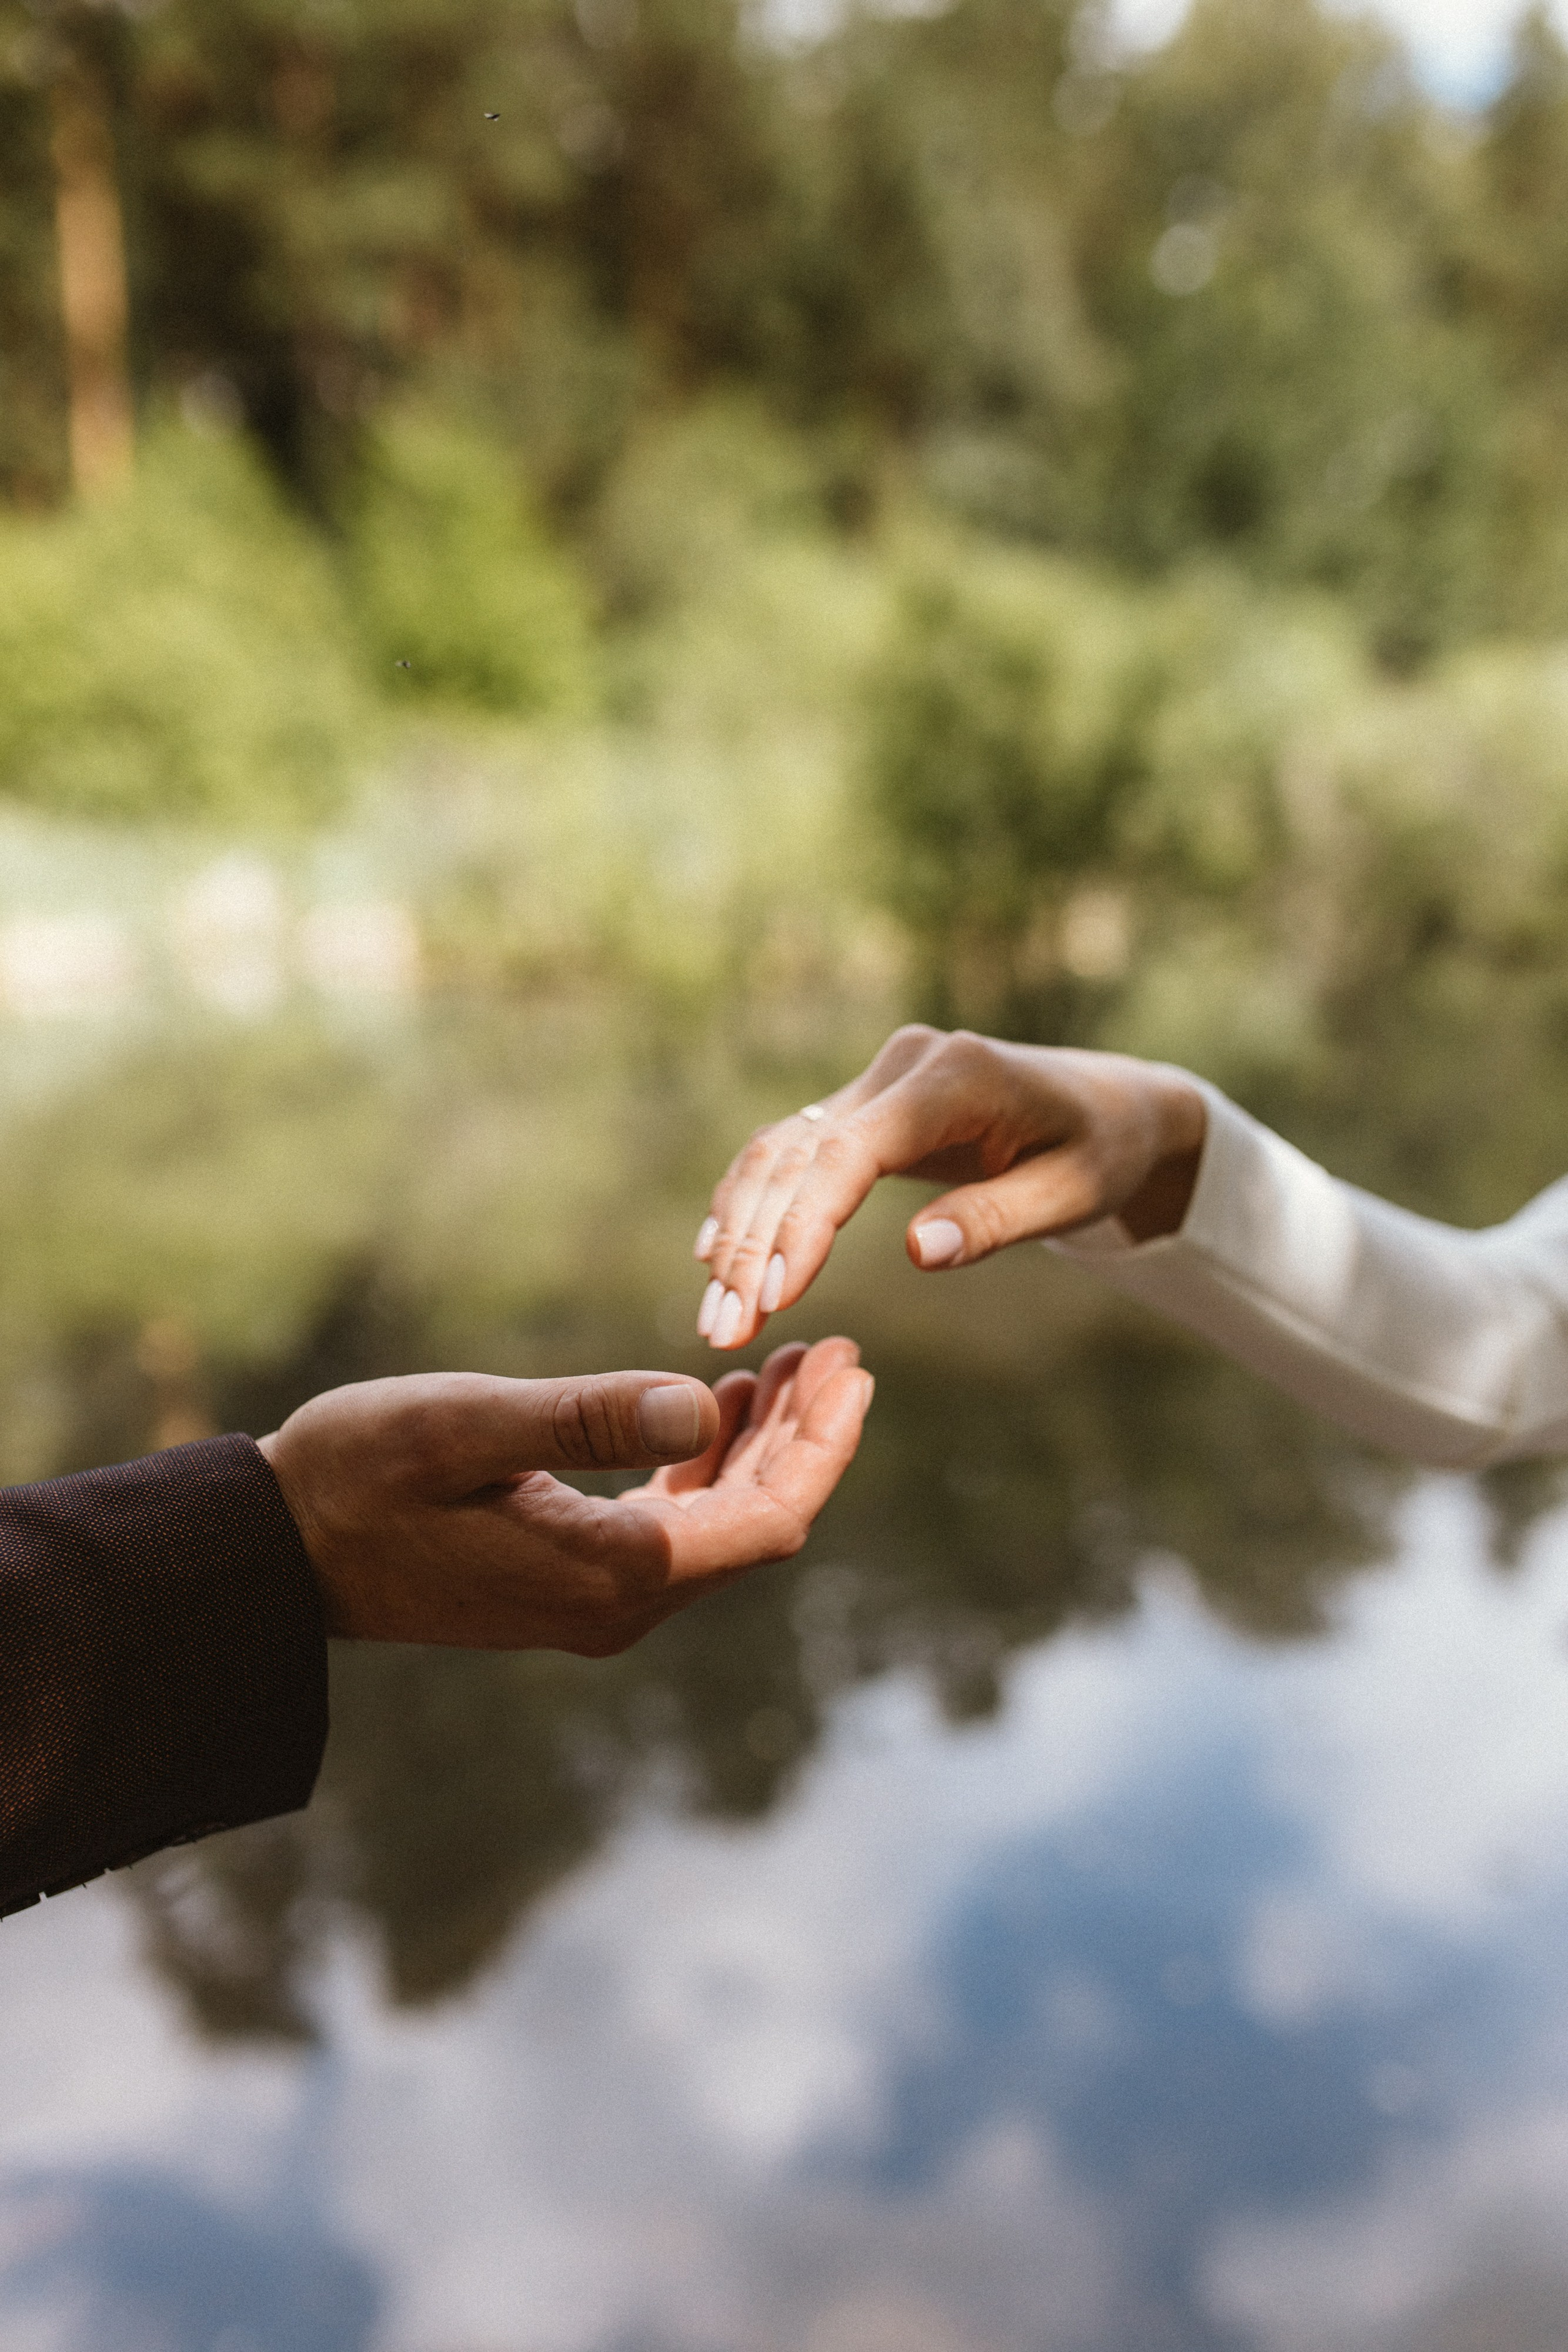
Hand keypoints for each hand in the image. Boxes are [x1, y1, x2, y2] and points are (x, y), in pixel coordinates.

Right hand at [257, 1340, 871, 1651]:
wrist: (282, 1550)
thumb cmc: (358, 1474)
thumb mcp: (463, 1427)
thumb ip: (583, 1418)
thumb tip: (698, 1400)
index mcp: (610, 1574)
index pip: (765, 1522)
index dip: (821, 1448)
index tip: (853, 1367)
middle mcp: (618, 1603)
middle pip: (757, 1526)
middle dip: (808, 1440)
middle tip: (842, 1352)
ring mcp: (596, 1598)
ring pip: (719, 1524)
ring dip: (762, 1447)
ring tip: (796, 1364)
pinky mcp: (571, 1577)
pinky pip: (672, 1525)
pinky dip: (707, 1463)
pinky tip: (717, 1404)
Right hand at [693, 1026, 1207, 1349]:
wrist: (1108, 1104)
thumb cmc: (1100, 1151)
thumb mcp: (1072, 1193)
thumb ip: (995, 1219)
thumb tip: (918, 1254)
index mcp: (958, 1076)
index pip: (854, 1150)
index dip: (805, 1222)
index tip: (774, 1298)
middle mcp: (904, 1066)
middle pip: (801, 1153)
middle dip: (755, 1245)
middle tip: (724, 1330)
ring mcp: (878, 1080)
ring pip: (781, 1151)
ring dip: (739, 1230)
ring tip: (716, 1315)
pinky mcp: (863, 1104)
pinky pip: (791, 1151)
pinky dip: (751, 1203)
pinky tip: (719, 1257)